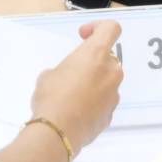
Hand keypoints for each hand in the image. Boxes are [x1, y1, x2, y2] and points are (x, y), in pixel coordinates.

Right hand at [30, 21, 123, 151]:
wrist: (57, 134)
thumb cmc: (51, 96)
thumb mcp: (48, 75)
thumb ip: (64, 70)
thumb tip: (67, 79)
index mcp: (96, 54)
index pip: (111, 28)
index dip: (98, 27)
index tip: (83, 36)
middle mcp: (111, 72)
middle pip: (107, 58)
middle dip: (92, 63)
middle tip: (71, 73)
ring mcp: (113, 95)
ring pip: (106, 82)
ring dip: (93, 83)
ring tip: (71, 97)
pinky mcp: (110, 115)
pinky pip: (103, 102)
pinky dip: (93, 103)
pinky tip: (75, 113)